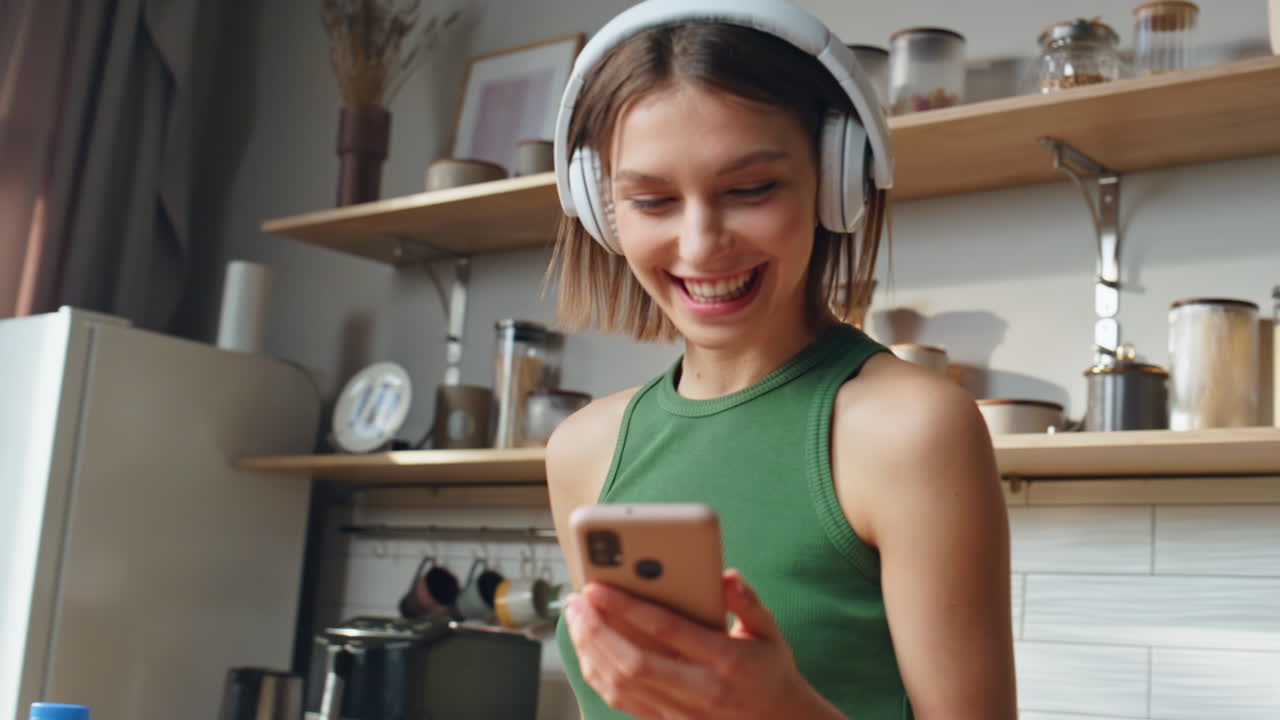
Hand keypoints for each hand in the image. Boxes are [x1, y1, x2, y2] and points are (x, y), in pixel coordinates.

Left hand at [564, 569, 839, 718]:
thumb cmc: (769, 669)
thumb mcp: (769, 632)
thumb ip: (748, 602)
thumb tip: (726, 577)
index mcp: (725, 660)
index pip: (666, 630)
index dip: (627, 607)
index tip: (598, 586)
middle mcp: (700, 690)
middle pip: (633, 662)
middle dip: (596, 630)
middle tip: (577, 601)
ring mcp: (681, 713)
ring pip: (621, 685)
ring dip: (590, 650)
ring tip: (575, 619)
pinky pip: (622, 701)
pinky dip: (598, 674)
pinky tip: (587, 647)